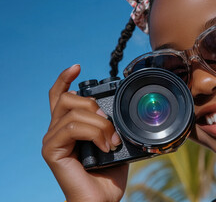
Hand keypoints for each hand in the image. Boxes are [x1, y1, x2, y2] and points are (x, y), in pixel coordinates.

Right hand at [42, 64, 127, 201]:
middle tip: (110, 126)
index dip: (65, 79)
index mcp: (70, 126)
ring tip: (112, 142)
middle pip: (67, 98)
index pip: (61, 96)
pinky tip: (105, 147)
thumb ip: (113, 124)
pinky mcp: (51, 150)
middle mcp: (58, 130)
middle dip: (93, 105)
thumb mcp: (115, 142)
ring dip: (100, 124)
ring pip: (73, 112)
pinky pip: (72, 128)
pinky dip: (94, 133)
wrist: (102, 199)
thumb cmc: (109, 174)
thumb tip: (122, 110)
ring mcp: (53, 140)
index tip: (77, 67)